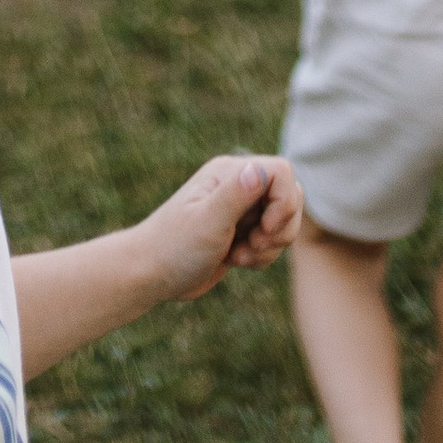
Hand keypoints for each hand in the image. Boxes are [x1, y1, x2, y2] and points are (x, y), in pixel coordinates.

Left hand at [132, 153, 303, 302]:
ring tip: (239, 256)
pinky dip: (262, 256)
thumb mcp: (207, 221)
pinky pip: (272, 241)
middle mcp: (238, 186)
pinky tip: (235, 261)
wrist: (153, 274)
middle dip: (280, 229)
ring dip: (270, 247)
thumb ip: (235, 195)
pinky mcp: (241, 233)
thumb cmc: (175, 246)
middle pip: (290, 197)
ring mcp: (240, 210)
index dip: (284, 202)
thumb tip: (259, 169)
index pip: (281, 172)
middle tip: (254, 244)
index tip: (266, 227)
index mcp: (229, 173)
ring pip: (283, 223)